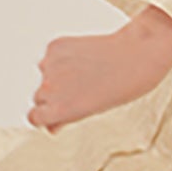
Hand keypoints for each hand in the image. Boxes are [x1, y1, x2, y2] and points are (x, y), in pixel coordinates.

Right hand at [28, 5, 171, 130]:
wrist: (138, 54)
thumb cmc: (124, 85)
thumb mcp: (94, 110)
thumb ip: (68, 117)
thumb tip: (52, 125)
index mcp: (58, 109)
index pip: (33, 117)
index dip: (45, 115)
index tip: (54, 112)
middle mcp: (49, 88)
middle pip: (40, 95)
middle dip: (54, 94)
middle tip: (79, 89)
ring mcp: (51, 64)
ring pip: (45, 72)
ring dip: (58, 73)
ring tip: (86, 71)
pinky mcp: (56, 45)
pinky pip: (52, 54)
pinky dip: (62, 55)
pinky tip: (84, 56)